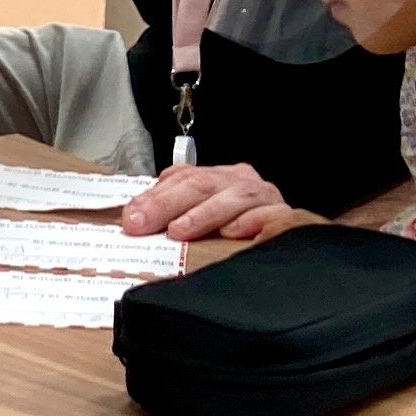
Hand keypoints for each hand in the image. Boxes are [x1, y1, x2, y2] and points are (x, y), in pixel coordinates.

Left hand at [118, 162, 306, 242]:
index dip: (155, 196)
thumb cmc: (237, 230)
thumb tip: (134, 218)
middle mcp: (239, 181)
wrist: (281, 238)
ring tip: (180, 230)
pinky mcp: (284, 217)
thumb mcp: (200, 218)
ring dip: (204, 213)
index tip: (132, 216)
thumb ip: (171, 212)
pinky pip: (268, 216)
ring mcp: (263, 197)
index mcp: (217, 177)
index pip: (182, 178)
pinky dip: (249, 222)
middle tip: (143, 223)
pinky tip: (231, 232)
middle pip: (202, 184)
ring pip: (232, 196)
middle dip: (168, 204)